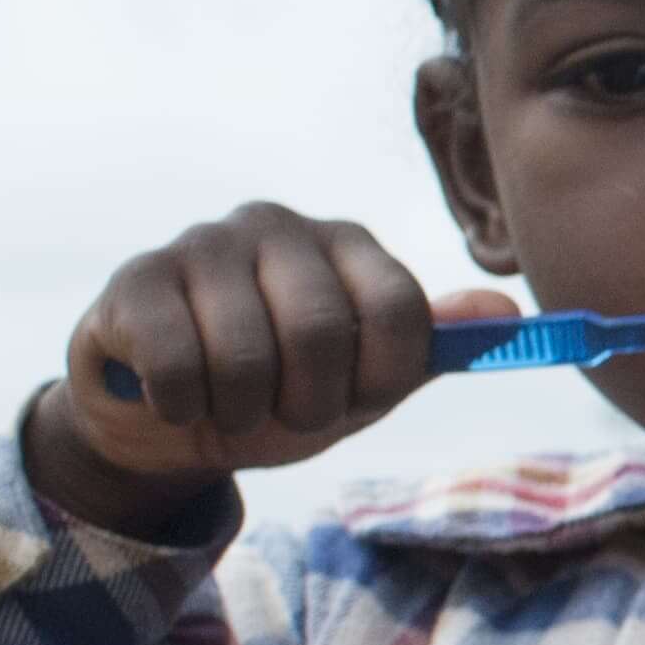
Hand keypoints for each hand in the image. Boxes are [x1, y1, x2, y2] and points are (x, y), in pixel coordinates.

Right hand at [33, 205, 503, 528]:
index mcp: (348, 246)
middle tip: (285, 414)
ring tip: (229, 404)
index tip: (356, 399)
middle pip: (321, 331)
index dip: (382, 376)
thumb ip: (430, 346)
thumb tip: (508, 313)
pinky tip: (175, 397)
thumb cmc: (280, 390)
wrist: (170, 418)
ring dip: (240, 412)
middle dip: (308, 402)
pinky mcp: (136, 279)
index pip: (399, 309)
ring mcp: (202, 244)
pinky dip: (183, 406)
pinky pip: (176, 365)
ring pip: (243, 355)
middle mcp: (277, 226)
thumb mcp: (365, 380)